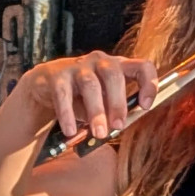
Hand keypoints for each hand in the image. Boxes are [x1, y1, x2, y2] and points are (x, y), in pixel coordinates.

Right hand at [15, 51, 157, 141]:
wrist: (46, 86)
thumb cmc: (82, 96)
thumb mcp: (103, 103)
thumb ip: (113, 112)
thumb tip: (119, 127)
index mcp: (119, 66)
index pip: (142, 66)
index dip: (148, 84)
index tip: (146, 106)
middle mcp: (100, 62)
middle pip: (114, 76)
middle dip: (118, 103)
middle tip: (118, 126)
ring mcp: (78, 66)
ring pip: (90, 85)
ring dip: (96, 111)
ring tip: (98, 133)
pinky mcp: (57, 75)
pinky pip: (63, 94)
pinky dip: (68, 114)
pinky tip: (70, 131)